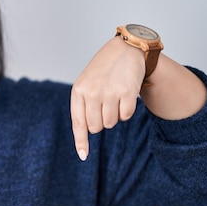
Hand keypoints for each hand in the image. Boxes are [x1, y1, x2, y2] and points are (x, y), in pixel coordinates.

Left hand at [70, 37, 144, 160]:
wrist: (125, 50)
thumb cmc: (103, 71)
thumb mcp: (86, 83)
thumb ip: (83, 105)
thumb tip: (89, 131)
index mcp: (78, 91)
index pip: (78, 122)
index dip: (81, 141)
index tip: (84, 156)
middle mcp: (92, 92)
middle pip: (96, 127)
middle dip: (101, 122)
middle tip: (104, 106)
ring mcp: (110, 92)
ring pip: (111, 123)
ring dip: (114, 116)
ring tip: (114, 98)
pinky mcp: (127, 92)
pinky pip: (126, 116)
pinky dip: (126, 112)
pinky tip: (125, 97)